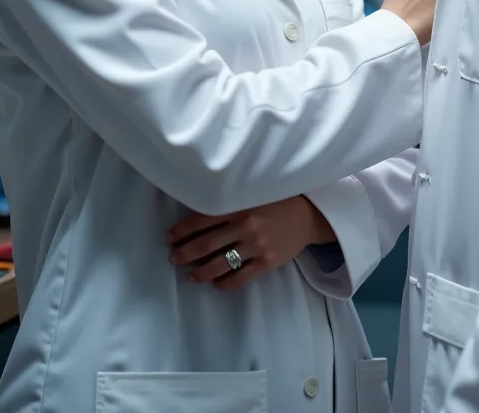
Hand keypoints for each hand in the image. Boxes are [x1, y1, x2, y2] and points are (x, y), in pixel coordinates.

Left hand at [166, 195, 334, 289]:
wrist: (309, 215)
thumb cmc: (277, 201)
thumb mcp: (253, 194)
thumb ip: (230, 201)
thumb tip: (198, 213)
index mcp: (239, 205)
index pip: (202, 219)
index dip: (182, 230)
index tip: (170, 237)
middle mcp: (246, 226)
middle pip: (206, 244)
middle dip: (185, 253)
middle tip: (173, 259)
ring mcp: (257, 246)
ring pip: (221, 264)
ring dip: (201, 272)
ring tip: (190, 276)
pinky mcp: (267, 262)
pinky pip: (241, 277)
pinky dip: (225, 283)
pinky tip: (216, 284)